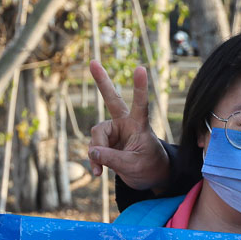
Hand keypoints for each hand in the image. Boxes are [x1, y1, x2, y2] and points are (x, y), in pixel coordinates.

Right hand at [87, 62, 169, 189]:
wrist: (149, 177)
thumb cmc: (148, 167)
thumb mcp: (133, 166)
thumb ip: (112, 158)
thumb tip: (92, 151)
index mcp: (139, 125)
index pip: (140, 104)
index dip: (139, 87)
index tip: (141, 68)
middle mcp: (125, 124)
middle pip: (111, 100)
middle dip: (102, 81)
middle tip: (93, 62)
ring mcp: (114, 132)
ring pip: (97, 137)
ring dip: (97, 154)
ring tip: (101, 171)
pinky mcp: (106, 142)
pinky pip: (94, 149)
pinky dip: (94, 161)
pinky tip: (98, 173)